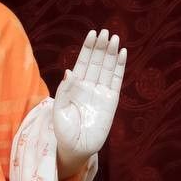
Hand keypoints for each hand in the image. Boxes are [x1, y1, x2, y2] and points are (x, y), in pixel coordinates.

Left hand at [53, 29, 126, 172]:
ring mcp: (101, 92)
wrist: (76, 148)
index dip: (88, 48)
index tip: (92, 34)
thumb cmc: (63, 131)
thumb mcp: (58, 111)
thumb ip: (64, 91)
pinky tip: (122, 54)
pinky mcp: (111, 101)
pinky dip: (120, 67)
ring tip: (114, 38)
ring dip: (111, 53)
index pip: (83, 62)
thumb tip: (70, 71)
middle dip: (100, 47)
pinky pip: (116, 81)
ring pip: (107, 68)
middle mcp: (89, 86)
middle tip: (105, 32)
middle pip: (96, 62)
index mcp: (75, 86)